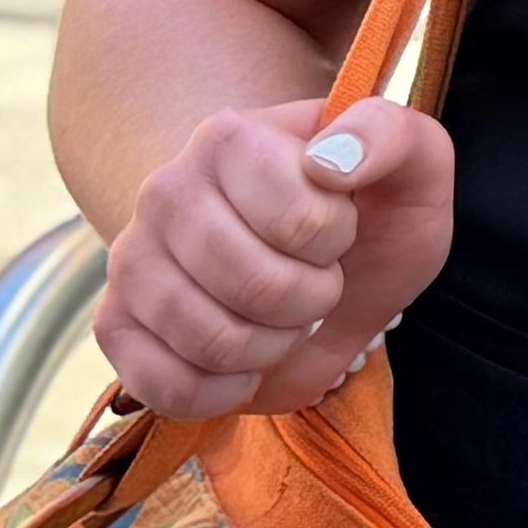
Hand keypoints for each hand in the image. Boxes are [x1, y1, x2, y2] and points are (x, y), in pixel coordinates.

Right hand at [92, 96, 457, 419]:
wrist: (317, 257)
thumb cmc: (368, 209)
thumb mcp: (412, 162)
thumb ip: (390, 135)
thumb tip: (330, 161)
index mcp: (230, 138)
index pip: (304, 222)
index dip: (336, 240)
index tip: (337, 225)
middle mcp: (165, 192)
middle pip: (259, 289)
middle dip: (312, 300)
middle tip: (315, 278)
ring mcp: (131, 260)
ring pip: (214, 342)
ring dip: (273, 346)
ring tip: (281, 314)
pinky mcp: (114, 324)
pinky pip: (165, 386)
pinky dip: (223, 392)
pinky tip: (246, 361)